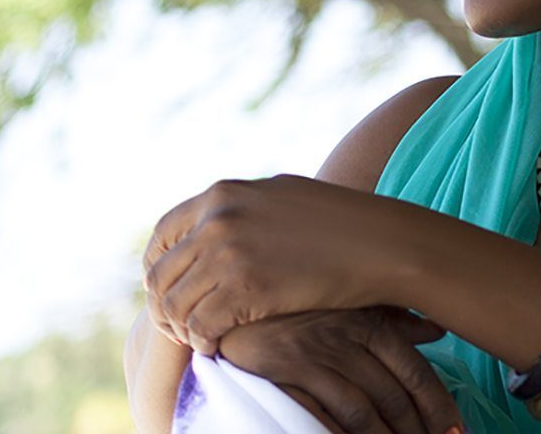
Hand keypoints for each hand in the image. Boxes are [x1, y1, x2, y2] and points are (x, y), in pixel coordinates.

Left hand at [142, 174, 421, 354]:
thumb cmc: (340, 223)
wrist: (382, 243)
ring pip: (175, 306)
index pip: (161, 235)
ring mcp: (229, 254)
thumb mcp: (281, 196)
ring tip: (202, 339)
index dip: (158, 269)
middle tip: (181, 327)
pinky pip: (200, 327)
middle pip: (160, 275)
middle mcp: (217, 220)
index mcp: (222, 194)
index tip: (173, 291)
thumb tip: (217, 221)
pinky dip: (203, 343)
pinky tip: (218, 346)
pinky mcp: (247, 289)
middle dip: (165, 307)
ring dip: (183, 330)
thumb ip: (242, 207)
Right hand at [218, 306, 464, 433]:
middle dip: (415, 432)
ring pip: (361, 412)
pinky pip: (319, 415)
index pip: (415, 373)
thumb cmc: (301, 301)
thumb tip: (438, 331)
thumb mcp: (351, 302)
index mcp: (371, 321)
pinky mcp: (284, 373)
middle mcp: (347, 339)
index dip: (439, 408)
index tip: (455, 432)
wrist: (237, 293)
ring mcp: (314, 357)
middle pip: (392, 398)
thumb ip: (395, 319)